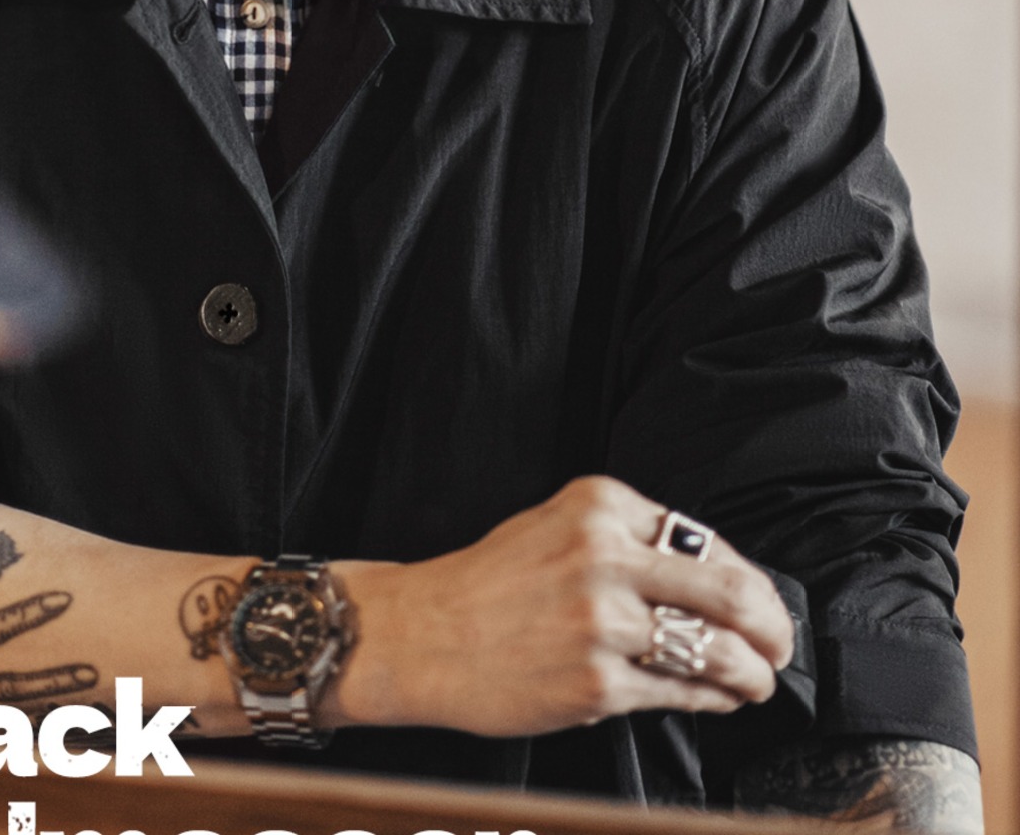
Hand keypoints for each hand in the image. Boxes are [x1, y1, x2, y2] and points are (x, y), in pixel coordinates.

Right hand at [334, 476, 794, 737]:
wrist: (424, 634)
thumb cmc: (492, 584)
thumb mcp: (558, 527)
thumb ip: (629, 542)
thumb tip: (714, 581)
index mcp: (600, 505)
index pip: (704, 542)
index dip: (747, 580)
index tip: (762, 603)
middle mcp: (605, 555)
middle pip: (725, 590)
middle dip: (769, 624)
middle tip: (780, 644)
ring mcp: (601, 621)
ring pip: (710, 648)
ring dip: (749, 671)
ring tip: (757, 680)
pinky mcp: (595, 682)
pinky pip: (677, 692)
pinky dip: (709, 698)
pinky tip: (716, 699)